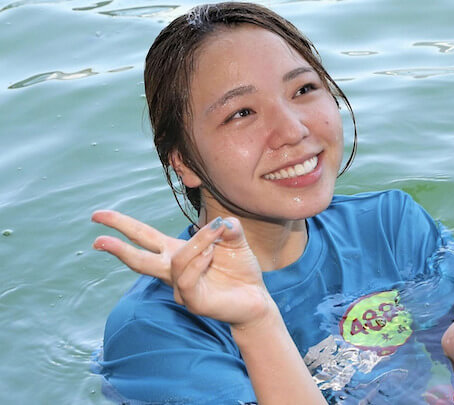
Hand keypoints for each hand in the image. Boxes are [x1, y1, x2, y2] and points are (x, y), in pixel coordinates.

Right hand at [91, 210, 270, 327]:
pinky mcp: (192, 301)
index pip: (143, 237)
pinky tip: (212, 255)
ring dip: (198, 242)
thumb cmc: (240, 270)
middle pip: (139, 257)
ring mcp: (181, 288)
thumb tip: (221, 222)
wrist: (255, 299)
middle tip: (97, 238)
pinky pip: (187, 278)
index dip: (121, 225)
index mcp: (177, 253)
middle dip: (117, 246)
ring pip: (175, 261)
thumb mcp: (234, 240)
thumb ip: (226, 226)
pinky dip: (199, 261)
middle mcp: (173, 270)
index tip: (98, 216)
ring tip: (217, 234)